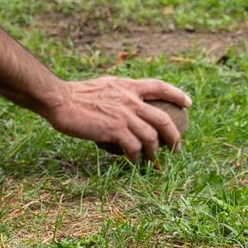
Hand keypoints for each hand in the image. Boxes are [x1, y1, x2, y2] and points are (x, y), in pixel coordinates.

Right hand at [42, 77, 189, 161]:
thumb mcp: (104, 85)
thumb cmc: (75, 94)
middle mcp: (130, 99)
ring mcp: (124, 115)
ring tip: (152, 161)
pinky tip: (133, 162)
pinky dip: (136, 157)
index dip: (177, 94)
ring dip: (154, 153)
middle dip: (174, 136)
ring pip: (151, 137)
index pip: (160, 87)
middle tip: (176, 148)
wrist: (59, 100)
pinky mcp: (115, 130)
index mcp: (128, 86)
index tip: (188, 103)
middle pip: (163, 119)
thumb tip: (126, 100)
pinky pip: (134, 148)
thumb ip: (119, 92)